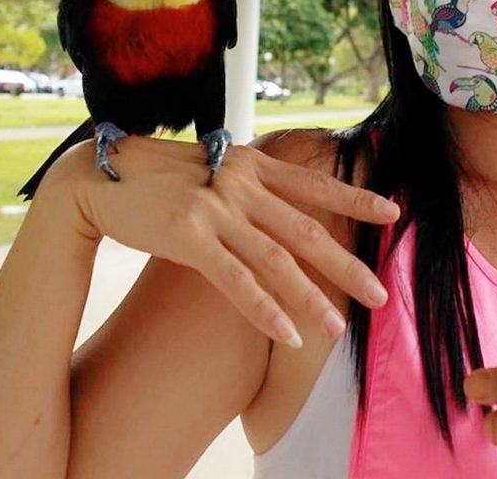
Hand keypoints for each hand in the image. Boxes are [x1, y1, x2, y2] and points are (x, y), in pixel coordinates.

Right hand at [39, 135, 397, 348]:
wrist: (103, 176)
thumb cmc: (162, 178)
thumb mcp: (214, 169)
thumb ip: (248, 184)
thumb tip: (279, 205)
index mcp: (252, 163)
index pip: (314, 183)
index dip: (355, 198)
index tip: (393, 211)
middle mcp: (241, 182)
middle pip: (306, 229)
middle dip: (346, 265)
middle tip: (380, 294)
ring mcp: (217, 208)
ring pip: (277, 260)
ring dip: (311, 298)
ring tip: (338, 329)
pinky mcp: (189, 235)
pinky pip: (236, 281)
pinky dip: (266, 309)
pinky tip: (289, 333)